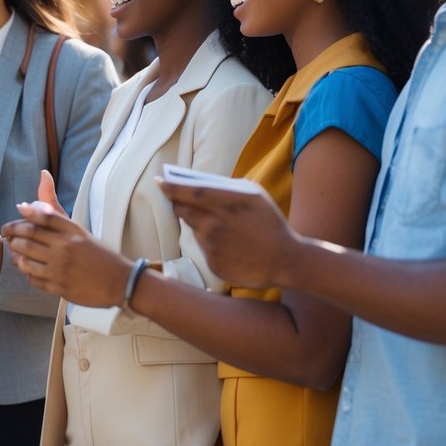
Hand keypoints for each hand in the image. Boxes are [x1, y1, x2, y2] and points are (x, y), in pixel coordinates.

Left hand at [3, 207, 126, 306]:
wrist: (120, 281)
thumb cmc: (98, 253)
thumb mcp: (79, 230)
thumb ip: (54, 216)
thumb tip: (27, 204)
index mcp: (71, 232)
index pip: (39, 218)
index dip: (20, 218)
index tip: (12, 219)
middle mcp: (64, 249)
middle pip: (27, 238)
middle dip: (12, 235)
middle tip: (7, 235)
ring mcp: (61, 269)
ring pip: (26, 260)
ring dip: (15, 255)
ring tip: (14, 252)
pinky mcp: (60, 287)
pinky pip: (33, 279)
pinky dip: (26, 273)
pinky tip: (27, 268)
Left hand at [159, 177, 295, 288]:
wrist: (287, 260)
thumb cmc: (271, 224)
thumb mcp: (255, 196)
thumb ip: (227, 188)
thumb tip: (199, 184)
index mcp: (226, 203)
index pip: (187, 191)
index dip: (170, 187)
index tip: (159, 181)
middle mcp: (214, 223)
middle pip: (183, 210)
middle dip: (180, 205)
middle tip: (181, 201)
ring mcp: (212, 245)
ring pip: (195, 230)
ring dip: (202, 225)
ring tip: (224, 228)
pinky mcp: (212, 263)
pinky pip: (205, 249)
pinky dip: (213, 245)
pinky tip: (232, 246)